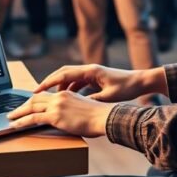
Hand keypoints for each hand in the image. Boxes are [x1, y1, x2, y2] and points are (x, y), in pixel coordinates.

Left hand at [7, 91, 113, 137]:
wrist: (103, 117)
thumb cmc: (97, 117)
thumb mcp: (82, 109)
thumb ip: (72, 110)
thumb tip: (67, 118)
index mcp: (66, 94)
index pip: (45, 95)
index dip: (33, 100)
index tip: (26, 105)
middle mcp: (59, 96)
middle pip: (35, 98)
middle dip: (22, 105)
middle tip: (13, 111)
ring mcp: (56, 105)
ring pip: (31, 106)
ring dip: (18, 112)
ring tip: (10, 118)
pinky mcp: (55, 115)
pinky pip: (33, 118)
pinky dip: (21, 121)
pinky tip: (15, 125)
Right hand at [35, 64, 165, 101]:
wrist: (140, 81)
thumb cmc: (126, 88)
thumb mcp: (109, 97)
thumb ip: (92, 100)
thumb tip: (76, 107)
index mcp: (91, 71)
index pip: (64, 74)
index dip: (49, 82)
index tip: (38, 89)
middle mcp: (89, 69)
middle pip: (63, 72)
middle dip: (49, 82)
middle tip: (37, 92)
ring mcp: (91, 72)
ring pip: (69, 76)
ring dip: (59, 85)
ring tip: (50, 97)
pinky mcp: (94, 77)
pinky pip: (77, 81)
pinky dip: (69, 87)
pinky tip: (66, 96)